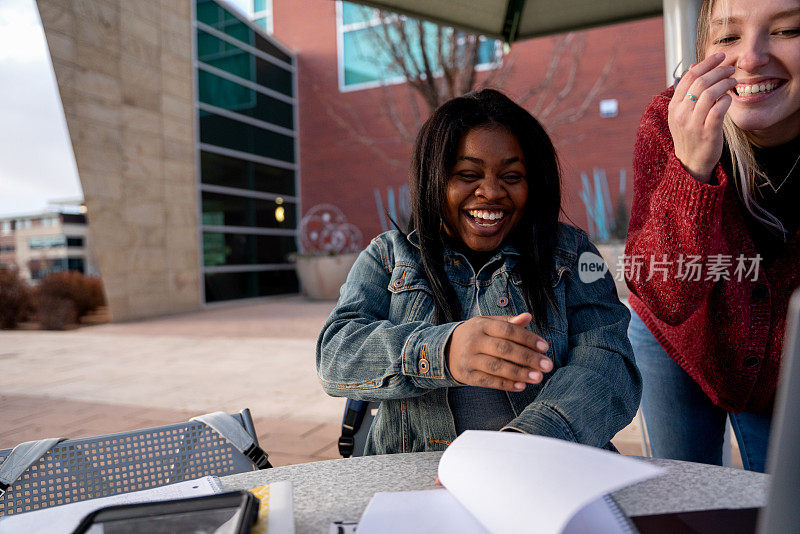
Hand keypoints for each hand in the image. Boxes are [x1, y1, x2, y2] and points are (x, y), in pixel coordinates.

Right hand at [446, 313, 551, 391]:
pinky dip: (506, 385)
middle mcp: (474, 341)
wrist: (445, 350)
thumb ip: (508, 322)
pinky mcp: (467, 376)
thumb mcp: (488, 324)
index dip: (527, 339)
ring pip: (497, 367)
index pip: (507, 330)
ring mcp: (469, 359)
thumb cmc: (476, 335)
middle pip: (504, 349)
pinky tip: (521, 386)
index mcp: (481, 325)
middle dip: (528, 358)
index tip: (545, 347)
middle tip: (548, 365)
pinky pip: (489, 381)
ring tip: (538, 378)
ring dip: (520, 373)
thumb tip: (528, 317)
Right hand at [668, 52, 736, 182]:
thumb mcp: (683, 113)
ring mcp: (693, 124)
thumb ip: (688, 91)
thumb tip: (693, 66)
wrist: (690, 163)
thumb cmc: (690, 135)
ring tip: (733, 81)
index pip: (689, 77)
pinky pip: (719, 109)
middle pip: (700, 83)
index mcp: (674, 106)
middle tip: (730, 68)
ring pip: (710, 94)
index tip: (719, 56)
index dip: (705, 63)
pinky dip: (727, 100)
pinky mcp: (707, 132)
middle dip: (718, 71)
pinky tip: (730, 98)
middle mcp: (681, 114)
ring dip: (725, 83)